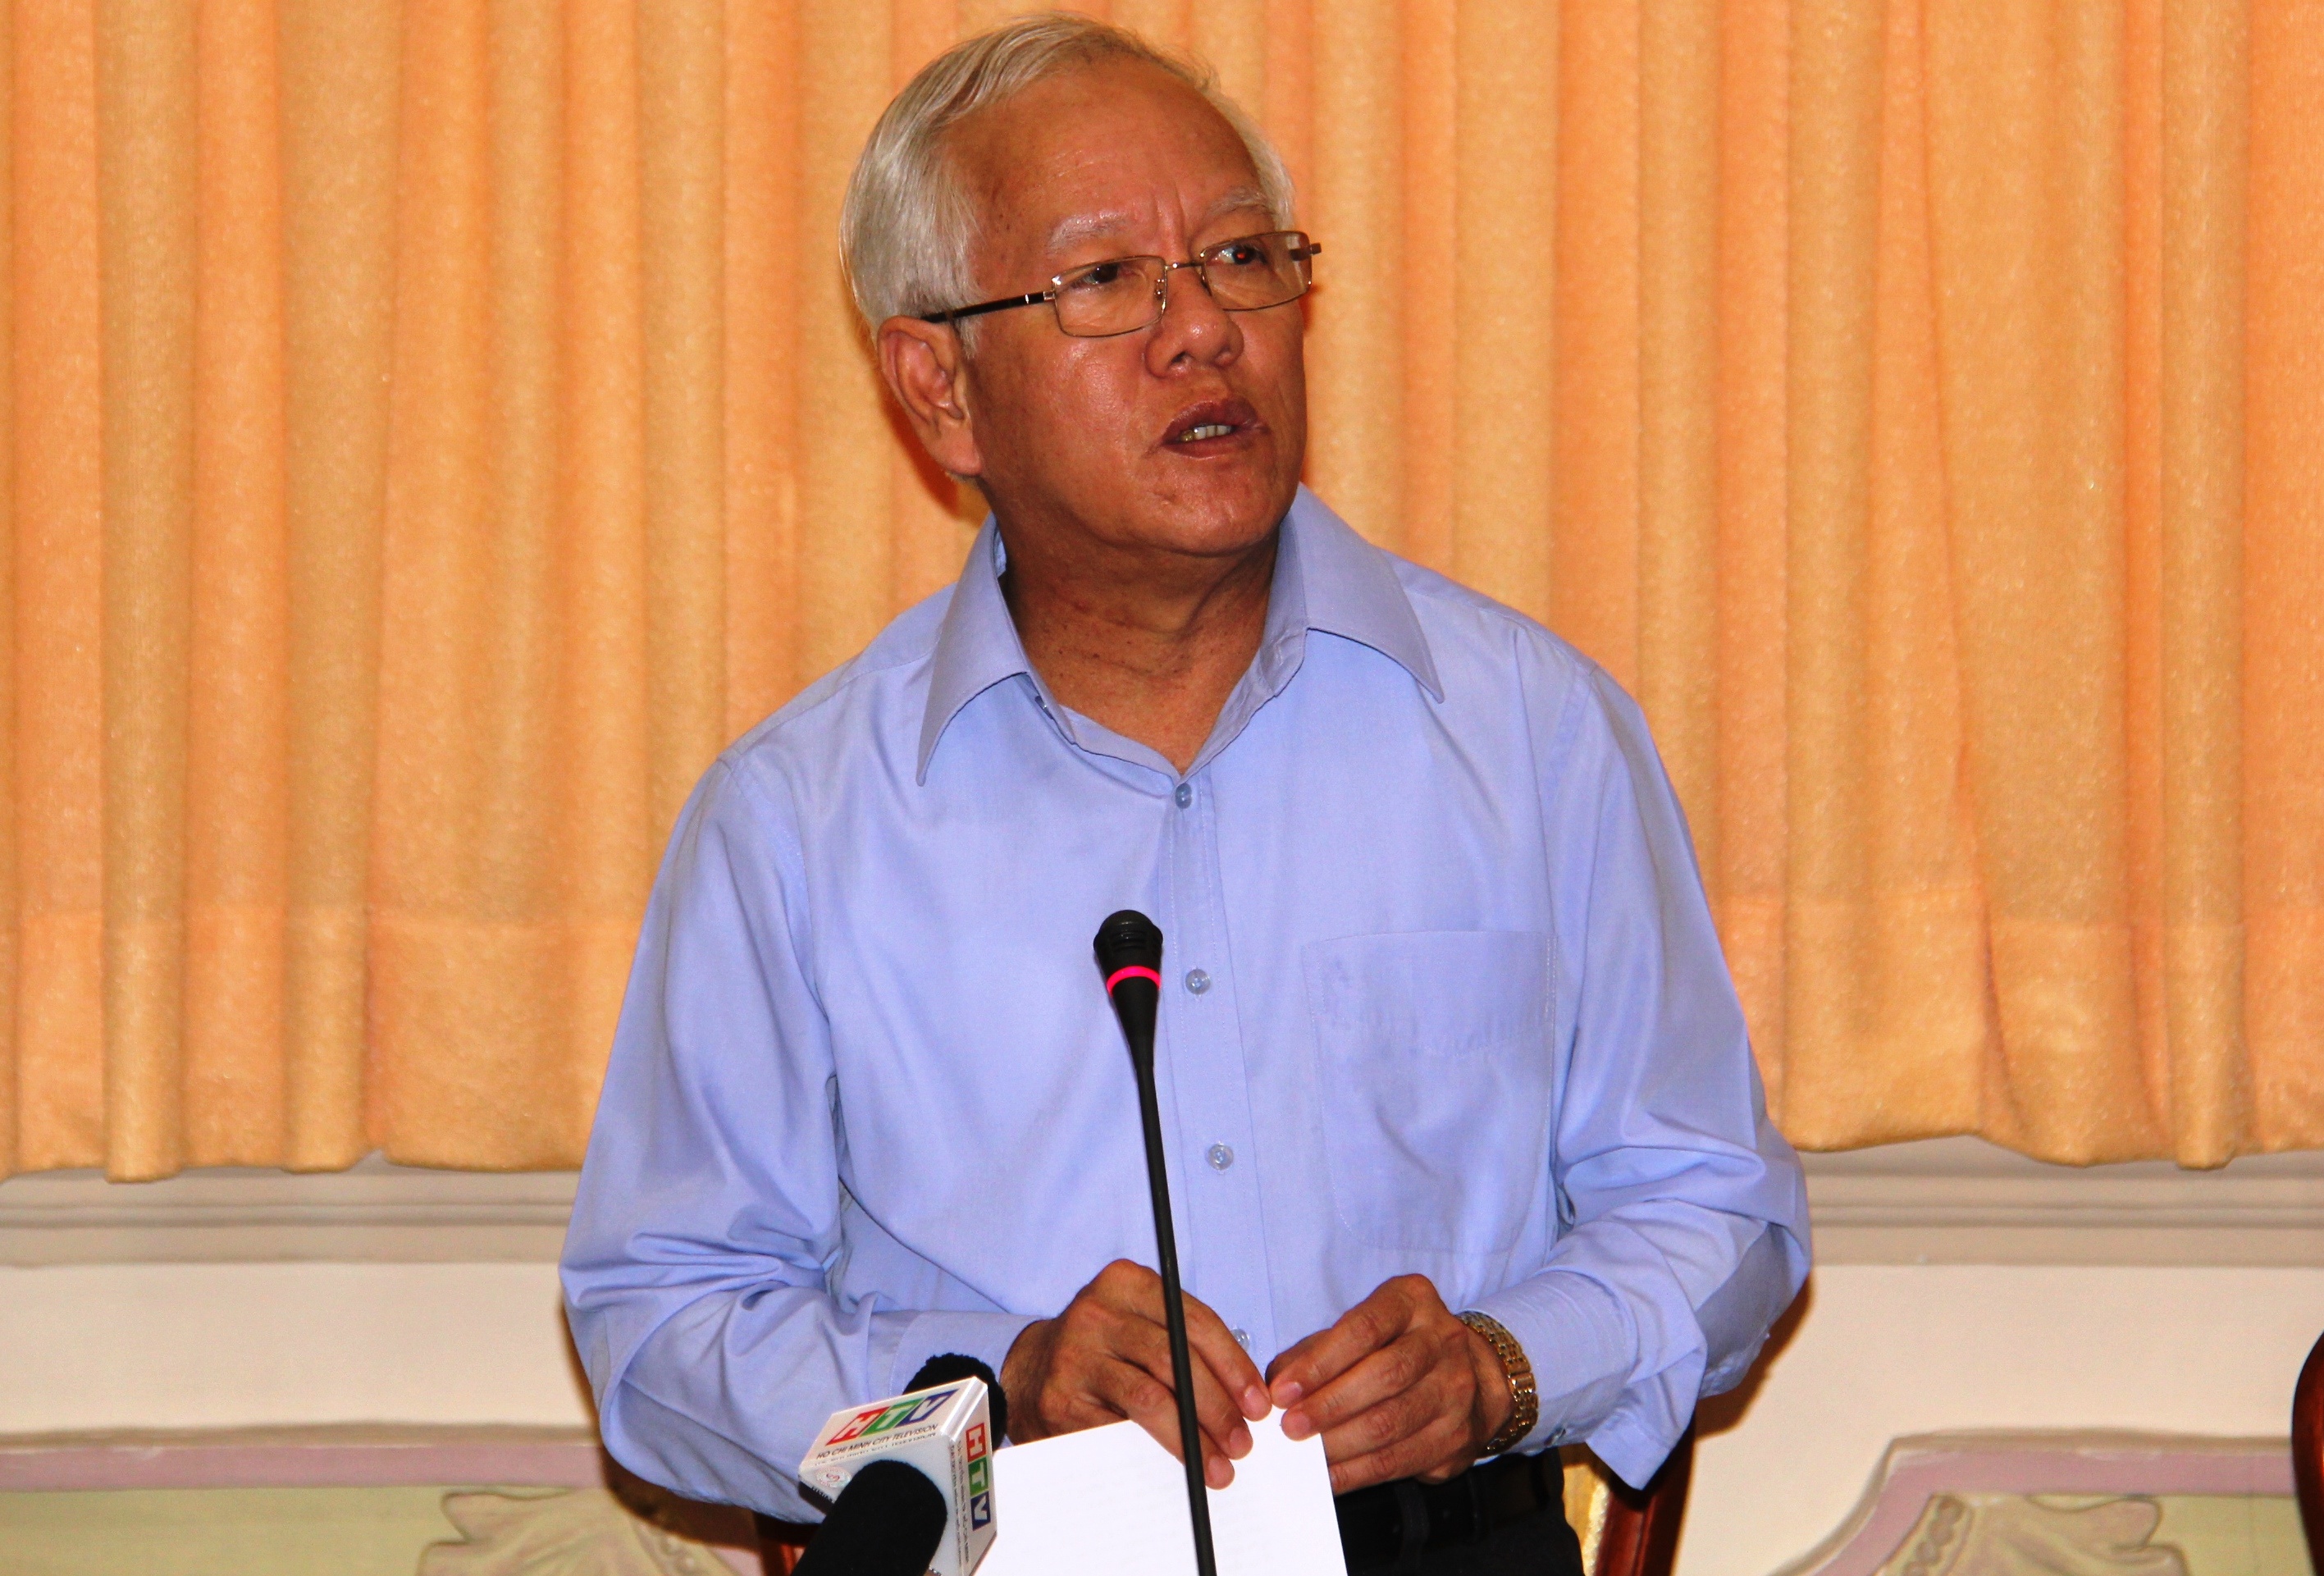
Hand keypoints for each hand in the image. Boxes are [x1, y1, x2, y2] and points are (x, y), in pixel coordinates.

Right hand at [1001, 1260, 1271, 1487]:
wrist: (1031, 1371)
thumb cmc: (1106, 1349)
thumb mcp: (1141, 1324)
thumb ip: (1185, 1342)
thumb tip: (1244, 1396)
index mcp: (1126, 1283)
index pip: (1194, 1322)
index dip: (1233, 1366)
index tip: (1257, 1404)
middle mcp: (1097, 1313)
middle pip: (1174, 1360)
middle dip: (1217, 1407)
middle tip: (1242, 1442)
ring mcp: (1074, 1356)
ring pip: (1148, 1399)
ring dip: (1191, 1439)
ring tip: (1218, 1466)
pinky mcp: (1061, 1401)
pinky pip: (1118, 1431)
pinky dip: (1153, 1452)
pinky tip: (1176, 1468)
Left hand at [1265, 1274, 1511, 1493]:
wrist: (1469, 1374)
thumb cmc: (1395, 1347)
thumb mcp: (1358, 1330)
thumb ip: (1314, 1350)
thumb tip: (1275, 1385)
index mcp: (1412, 1301)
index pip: (1364, 1329)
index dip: (1320, 1362)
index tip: (1283, 1391)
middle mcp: (1443, 1340)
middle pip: (1385, 1375)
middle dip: (1330, 1405)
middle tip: (1290, 1427)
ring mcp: (1457, 1389)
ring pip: (1393, 1423)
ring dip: (1340, 1443)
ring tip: (1305, 1453)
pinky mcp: (1457, 1436)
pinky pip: (1400, 1459)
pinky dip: (1358, 1472)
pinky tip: (1330, 1474)